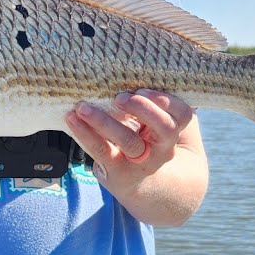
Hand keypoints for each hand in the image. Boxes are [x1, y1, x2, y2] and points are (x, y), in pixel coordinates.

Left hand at [65, 89, 195, 195]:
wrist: (151, 188)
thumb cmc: (153, 143)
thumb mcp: (165, 126)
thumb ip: (160, 104)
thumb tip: (139, 66)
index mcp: (175, 131)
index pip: (182, 114)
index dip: (167, 100)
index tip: (143, 88)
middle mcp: (162, 147)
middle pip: (164, 127)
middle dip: (145, 109)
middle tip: (120, 96)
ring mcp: (140, 161)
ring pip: (128, 140)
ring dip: (104, 121)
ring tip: (83, 107)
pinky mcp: (116, 170)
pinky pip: (101, 150)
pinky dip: (85, 133)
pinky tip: (72, 118)